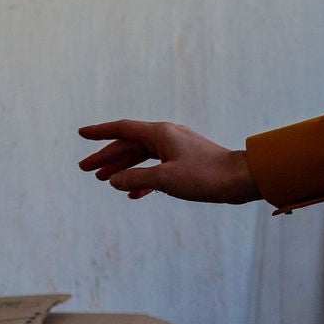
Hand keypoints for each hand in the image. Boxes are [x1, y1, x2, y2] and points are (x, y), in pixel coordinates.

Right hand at [77, 120, 261, 204]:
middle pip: (130, 144)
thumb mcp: (164, 179)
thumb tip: (114, 181)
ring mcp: (178, 149)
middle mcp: (168, 137)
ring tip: (103, 181)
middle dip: (106, 157)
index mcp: (160, 134)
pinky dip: (144, 179)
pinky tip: (134, 194)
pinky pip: (158, 168)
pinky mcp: (187, 163)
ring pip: (143, 157)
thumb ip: (135, 178)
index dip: (100, 132)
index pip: (123, 129)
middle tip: (84, 169)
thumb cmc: (205, 176)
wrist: (241, 179)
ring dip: (123, 168)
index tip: (81, 133)